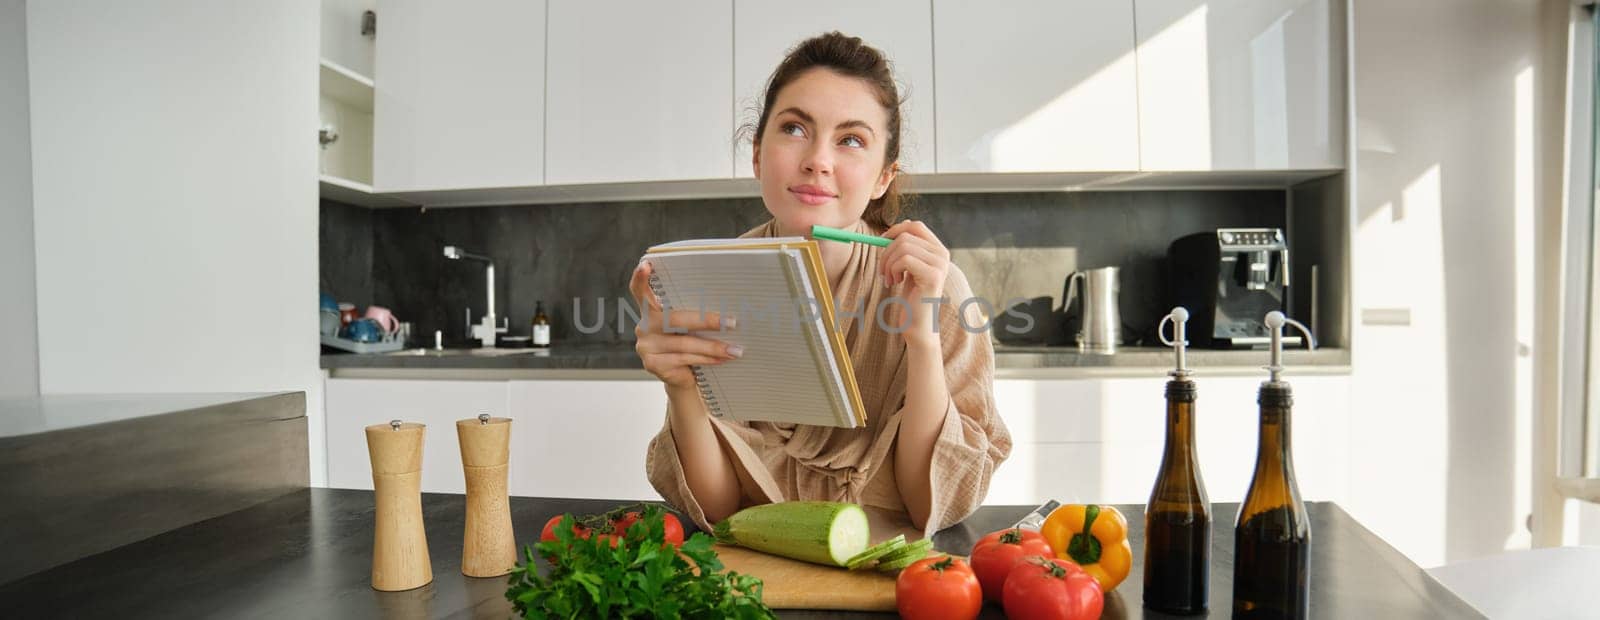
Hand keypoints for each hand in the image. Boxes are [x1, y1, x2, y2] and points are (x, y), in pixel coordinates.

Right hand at [629, 260, 740, 389]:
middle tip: (732, 322)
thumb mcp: (689, 327)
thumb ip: (693, 312)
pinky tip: (722, 359)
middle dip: (706, 320)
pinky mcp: (652, 364)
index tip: (646, 265)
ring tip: (735, 349)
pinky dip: (707, 359)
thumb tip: (728, 306)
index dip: (641, 278)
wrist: (684, 378)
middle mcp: (643, 326)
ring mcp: (646, 346)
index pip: (640, 290)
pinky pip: (684, 358)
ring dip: (713, 346)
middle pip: (673, 319)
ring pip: (683, 342)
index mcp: (650, 310)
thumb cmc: (690, 344)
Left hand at [880, 220, 950, 346]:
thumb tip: (902, 222)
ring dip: (888, 262)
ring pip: (903, 246)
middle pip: (907, 235)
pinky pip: (904, 259)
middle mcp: (943, 254)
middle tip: (883, 269)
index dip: (895, 230)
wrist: (917, 323)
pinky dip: (892, 269)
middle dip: (887, 250)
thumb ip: (910, 247)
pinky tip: (894, 283)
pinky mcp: (933, 276)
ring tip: (889, 278)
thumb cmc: (911, 296)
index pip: (916, 226)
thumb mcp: (910, 267)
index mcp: (938, 250)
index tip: (881, 242)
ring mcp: (940, 264)